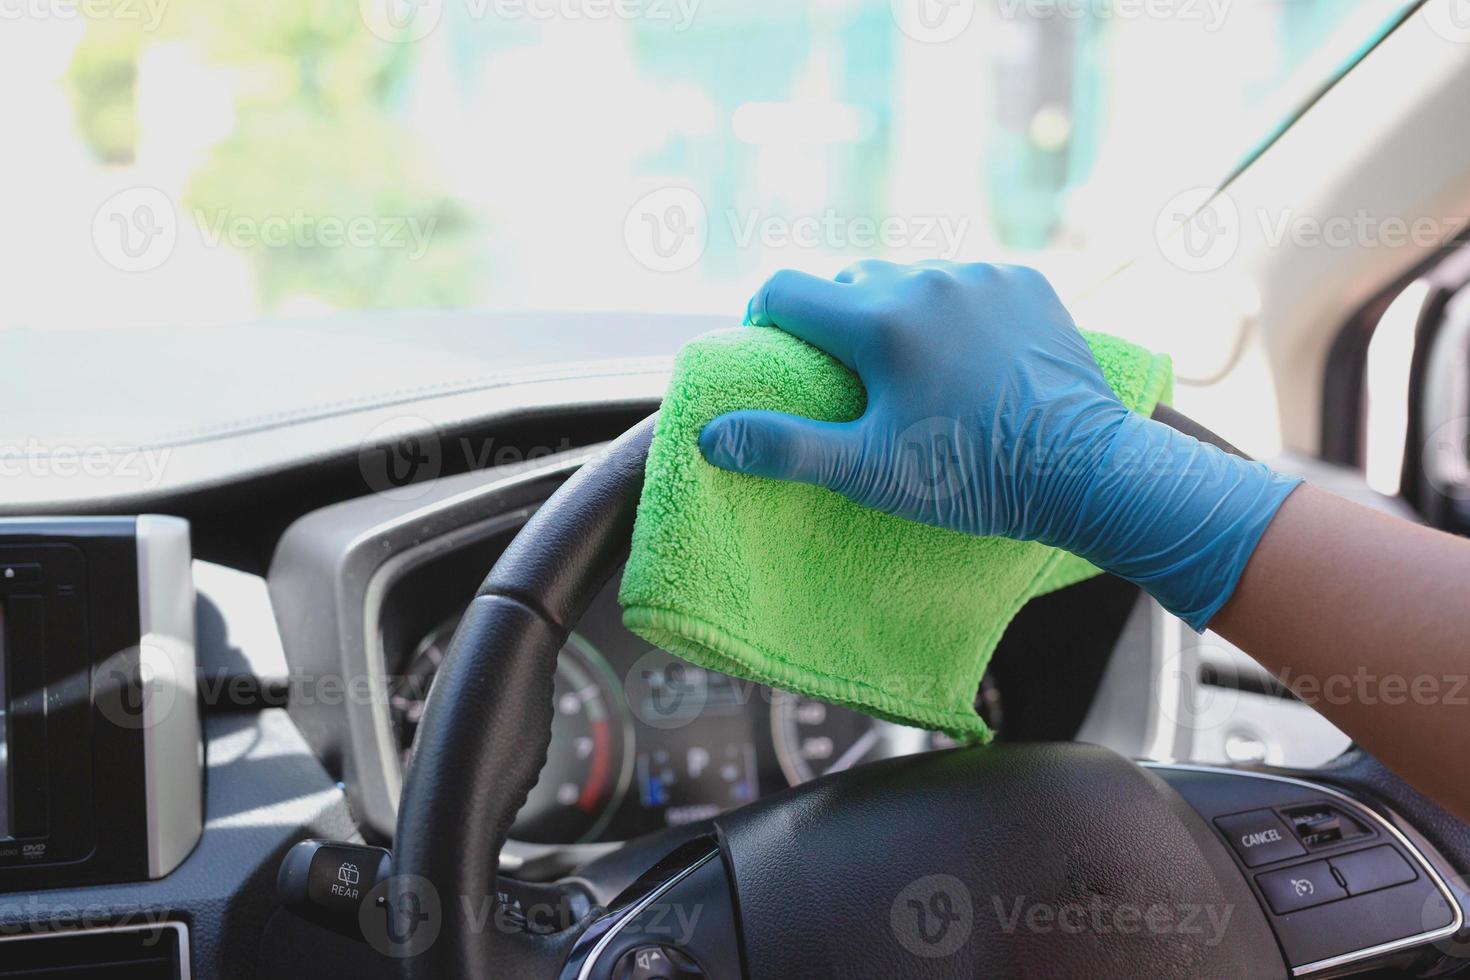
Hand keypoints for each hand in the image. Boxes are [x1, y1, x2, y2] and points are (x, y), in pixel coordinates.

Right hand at [699, 260, 1299, 630]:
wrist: (1090, 472)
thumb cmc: (973, 478)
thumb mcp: (869, 472)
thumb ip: (784, 448)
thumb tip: (708, 435)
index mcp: (879, 319)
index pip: (785, 289)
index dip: (765, 319)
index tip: (775, 354)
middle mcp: (926, 279)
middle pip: (848, 281)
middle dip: (835, 320)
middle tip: (849, 378)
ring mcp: (981, 275)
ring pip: (908, 277)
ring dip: (895, 310)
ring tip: (912, 370)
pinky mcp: (1027, 281)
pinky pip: (965, 282)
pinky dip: (953, 309)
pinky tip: (968, 358)